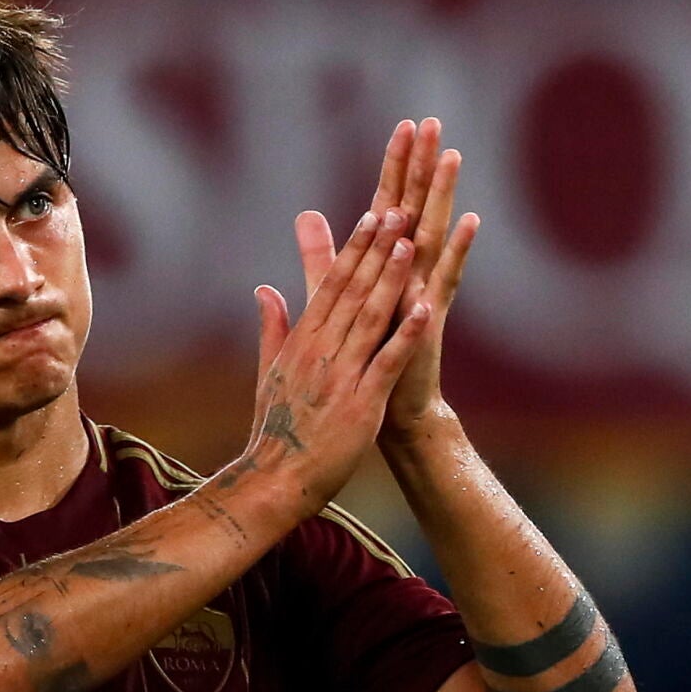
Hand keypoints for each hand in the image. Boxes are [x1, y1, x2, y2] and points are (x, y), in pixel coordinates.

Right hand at [246, 207, 431, 515]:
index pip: (330, 285)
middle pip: (352, 290)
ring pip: (370, 318)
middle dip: (377, 249)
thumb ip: (272, 329)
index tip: (372, 215)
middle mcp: (320, 351)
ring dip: (391, 278)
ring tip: (411, 243)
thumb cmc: (275, 431)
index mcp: (302, 342)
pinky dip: (405, 333)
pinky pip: (387, 362)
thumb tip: (265, 290)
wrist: (276, 481)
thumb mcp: (268, 373)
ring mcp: (341, 376)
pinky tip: (425, 306)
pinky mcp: (362, 404)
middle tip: (399, 210)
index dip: (353, 249)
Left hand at [293, 118, 478, 441]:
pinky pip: (445, 278)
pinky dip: (456, 250)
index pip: (390, 203)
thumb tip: (305, 215)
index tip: (404, 125)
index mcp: (385, 263)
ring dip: (442, 194)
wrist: (392, 407)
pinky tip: (469, 220)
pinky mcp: (430, 317)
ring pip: (433, 232)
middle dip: (421, 165)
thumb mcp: (336, 295)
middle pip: (416, 206)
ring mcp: (423, 290)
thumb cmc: (365, 353)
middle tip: (432, 122)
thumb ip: (322, 255)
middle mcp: (410, 270)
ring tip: (451, 155)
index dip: (395, 166)